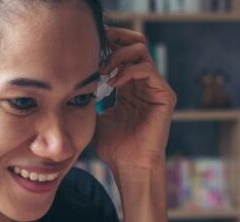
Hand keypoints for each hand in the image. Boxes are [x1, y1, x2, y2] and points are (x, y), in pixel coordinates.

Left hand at [93, 27, 176, 181]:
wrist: (129, 166)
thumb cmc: (113, 147)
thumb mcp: (96, 115)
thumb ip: (92, 95)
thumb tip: (75, 79)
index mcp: (129, 85)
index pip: (122, 51)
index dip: (108, 43)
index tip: (88, 43)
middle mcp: (144, 83)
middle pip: (136, 43)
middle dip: (116, 38)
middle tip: (98, 44)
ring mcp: (156, 88)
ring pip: (141, 51)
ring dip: (118, 56)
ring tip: (103, 69)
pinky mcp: (164, 95)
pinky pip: (147, 70)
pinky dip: (126, 71)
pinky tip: (112, 83)